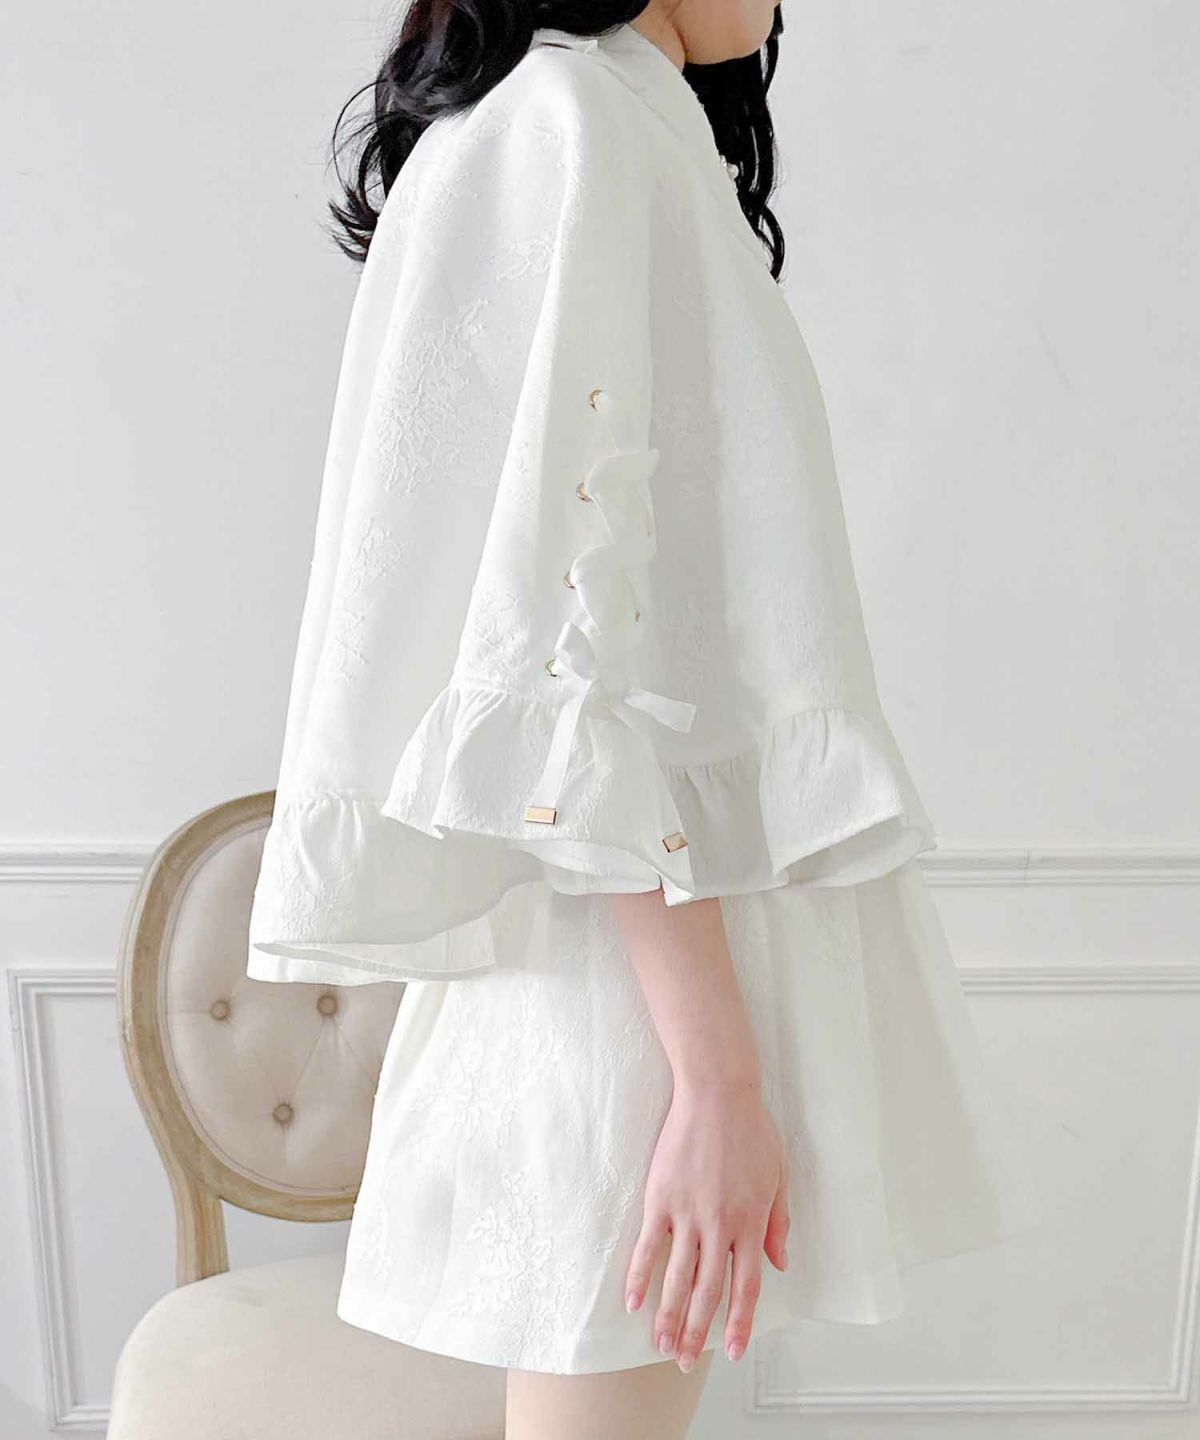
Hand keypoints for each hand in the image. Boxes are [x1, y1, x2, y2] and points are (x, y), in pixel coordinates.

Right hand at [624, 1075, 789, 1371]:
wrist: (718, 1093)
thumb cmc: (752, 1131)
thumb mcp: (778, 1177)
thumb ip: (778, 1223)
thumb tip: (779, 1264)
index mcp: (750, 1223)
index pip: (746, 1287)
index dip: (740, 1323)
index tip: (735, 1351)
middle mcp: (719, 1226)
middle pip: (707, 1292)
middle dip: (697, 1332)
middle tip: (686, 1363)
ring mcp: (688, 1214)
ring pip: (677, 1278)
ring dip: (669, 1317)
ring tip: (661, 1346)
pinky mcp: (661, 1198)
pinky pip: (649, 1246)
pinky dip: (640, 1277)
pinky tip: (634, 1301)